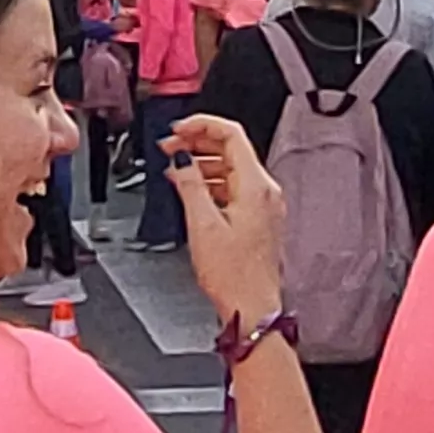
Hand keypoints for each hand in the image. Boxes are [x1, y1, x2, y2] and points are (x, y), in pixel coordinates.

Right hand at [164, 114, 283, 324]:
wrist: (251, 307)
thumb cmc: (234, 276)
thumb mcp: (202, 225)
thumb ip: (190, 184)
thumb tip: (182, 160)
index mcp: (256, 186)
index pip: (231, 134)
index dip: (201, 125)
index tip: (177, 129)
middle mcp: (264, 192)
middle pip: (230, 148)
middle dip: (197, 142)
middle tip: (168, 146)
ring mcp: (262, 205)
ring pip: (230, 167)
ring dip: (201, 162)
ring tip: (174, 166)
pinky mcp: (256, 218)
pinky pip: (232, 187)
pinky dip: (209, 181)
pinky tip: (189, 187)